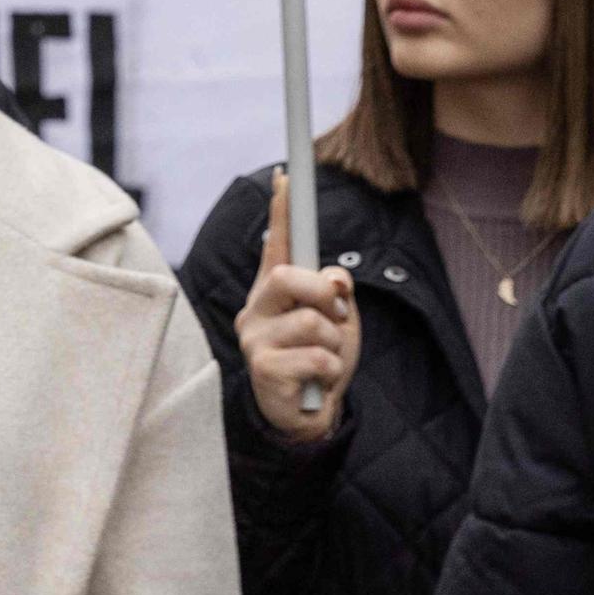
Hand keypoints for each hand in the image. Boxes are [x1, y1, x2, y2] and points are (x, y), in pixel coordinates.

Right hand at [237, 169, 359, 442]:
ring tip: (325, 361)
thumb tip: (335, 278)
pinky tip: (317, 381)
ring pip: (311, 321)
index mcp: (275, 292)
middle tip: (334, 317)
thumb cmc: (322, 362)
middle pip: (288, 276)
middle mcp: (256, 308)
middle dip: (322, 295)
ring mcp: (253, 337)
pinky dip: (331, 369)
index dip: (282, 211)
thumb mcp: (340, 322)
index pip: (278, 244)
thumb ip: (337, 294)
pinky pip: (316, 356)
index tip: (285, 176)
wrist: (309, 417)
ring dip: (335, 343)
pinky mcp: (261, 368)